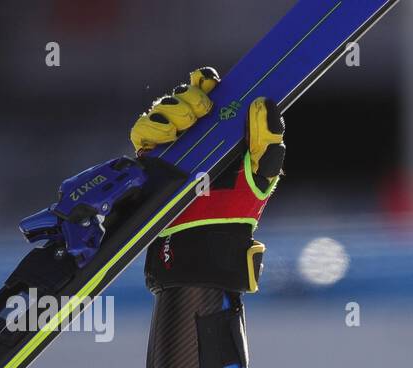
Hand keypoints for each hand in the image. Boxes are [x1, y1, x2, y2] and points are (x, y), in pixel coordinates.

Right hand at [133, 67, 286, 292]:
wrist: (205, 242)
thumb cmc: (237, 212)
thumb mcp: (262, 176)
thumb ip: (268, 141)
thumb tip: (265, 103)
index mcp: (224, 134)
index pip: (211, 95)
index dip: (206, 82)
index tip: (210, 81)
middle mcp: (197, 136)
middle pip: (185, 95)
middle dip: (192, 96)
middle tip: (203, 111)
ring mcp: (172, 146)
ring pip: (163, 107)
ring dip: (174, 109)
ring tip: (185, 127)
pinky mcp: (151, 159)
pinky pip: (144, 128)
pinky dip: (153, 125)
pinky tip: (167, 137)